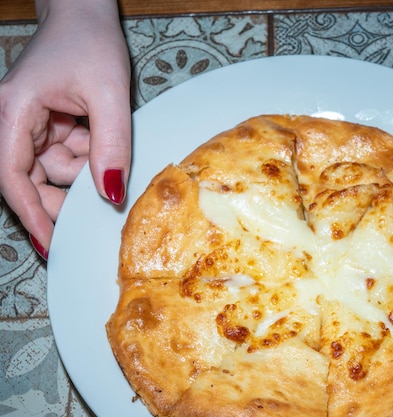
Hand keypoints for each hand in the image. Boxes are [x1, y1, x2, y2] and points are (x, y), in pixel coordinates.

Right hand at [0, 0, 130, 255]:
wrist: (86, 15)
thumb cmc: (90, 41)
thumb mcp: (109, 94)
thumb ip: (111, 144)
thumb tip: (110, 194)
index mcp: (12, 112)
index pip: (12, 176)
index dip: (31, 214)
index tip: (51, 244)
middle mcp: (13, 122)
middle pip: (31, 180)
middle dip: (64, 196)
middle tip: (96, 212)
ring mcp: (31, 125)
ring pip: (53, 171)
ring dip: (83, 172)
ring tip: (105, 152)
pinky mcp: (49, 125)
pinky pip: (66, 156)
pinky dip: (87, 158)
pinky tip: (102, 143)